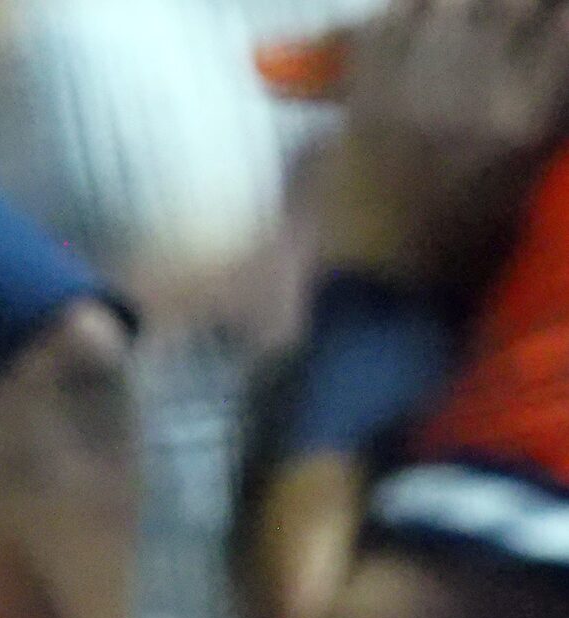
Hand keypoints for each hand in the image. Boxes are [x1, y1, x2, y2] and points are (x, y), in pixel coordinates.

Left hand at [313, 0, 568, 289]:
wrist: (382, 292)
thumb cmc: (466, 248)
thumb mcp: (528, 174)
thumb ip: (546, 102)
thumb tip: (550, 41)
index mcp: (528, 117)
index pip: (566, 21)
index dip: (559, 11)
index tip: (552, 17)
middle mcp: (477, 90)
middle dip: (517, 1)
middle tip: (511, 14)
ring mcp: (414, 88)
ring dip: (462, 2)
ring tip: (469, 15)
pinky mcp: (364, 96)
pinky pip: (389, 22)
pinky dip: (408, 11)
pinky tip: (424, 19)